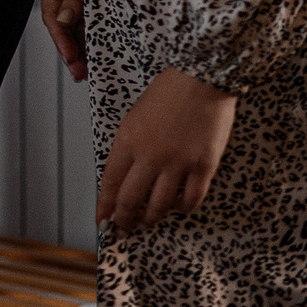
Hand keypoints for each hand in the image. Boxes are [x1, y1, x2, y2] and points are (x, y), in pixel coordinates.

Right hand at [41, 0, 88, 80]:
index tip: (73, 60)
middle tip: (81, 74)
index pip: (51, 16)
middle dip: (70, 50)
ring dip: (80, 46)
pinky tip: (96, 50)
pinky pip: (88, 18)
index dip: (61, 40)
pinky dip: (90, 35)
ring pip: (74, 24)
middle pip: (61, 24)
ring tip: (88, 69)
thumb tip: (62, 21)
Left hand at [98, 67, 234, 233]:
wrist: (200, 79)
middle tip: (124, 227)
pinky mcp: (203, 167)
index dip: (105, 205)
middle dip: (124, 218)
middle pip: (131, 199)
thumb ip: (129, 147)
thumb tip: (124, 176)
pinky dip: (182, 208)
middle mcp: (149, 156)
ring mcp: (177, 163)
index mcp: (127, 141)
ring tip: (148, 219)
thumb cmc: (166, 94)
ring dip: (152, 217)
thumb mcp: (134, 117)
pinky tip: (177, 206)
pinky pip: (191, 199)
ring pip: (160, 205)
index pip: (109, 182)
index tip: (102, 220)